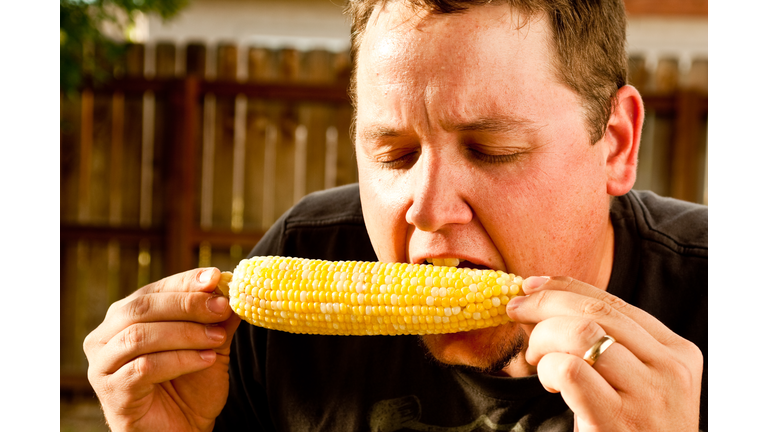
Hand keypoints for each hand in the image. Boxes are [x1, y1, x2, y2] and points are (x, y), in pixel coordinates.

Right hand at [83, 268, 240, 431]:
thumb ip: (217, 317)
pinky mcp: (112, 392)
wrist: (184, 430)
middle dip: (187, 304)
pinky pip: (144, 368)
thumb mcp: (211, 345)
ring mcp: (103, 365)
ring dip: (185, 333)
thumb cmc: (191, 386)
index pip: (155, 289)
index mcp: (125, 317)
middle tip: (221, 307)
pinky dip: (179, 360)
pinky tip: (206, 360)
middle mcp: (106, 336)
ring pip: (141, 336)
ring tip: (217, 338)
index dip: (186, 281)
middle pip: (143, 308)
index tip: (215, 277)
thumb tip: (232, 284)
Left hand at [506, 276, 701, 431]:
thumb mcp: (635, 381)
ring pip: (580, 333)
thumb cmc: (633, 430)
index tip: (531, 286)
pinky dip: (547, 368)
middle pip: (594, 310)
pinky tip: (550, 385)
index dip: (565, 287)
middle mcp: (669, 369)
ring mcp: (647, 395)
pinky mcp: (618, 419)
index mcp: (676, 352)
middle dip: (544, 303)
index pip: (613, 302)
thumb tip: (540, 299)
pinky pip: (569, 369)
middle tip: (516, 312)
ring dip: (543, 339)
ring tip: (537, 360)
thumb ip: (603, 342)